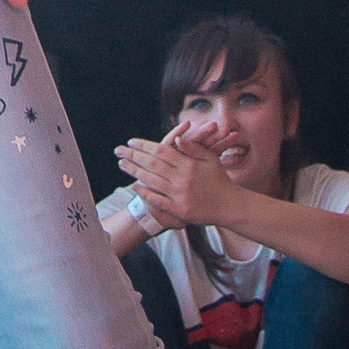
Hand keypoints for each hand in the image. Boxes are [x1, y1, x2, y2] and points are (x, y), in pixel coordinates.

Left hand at [115, 133, 244, 232]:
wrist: (230, 206)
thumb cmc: (220, 180)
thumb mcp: (210, 159)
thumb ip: (193, 148)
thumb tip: (176, 138)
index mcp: (189, 164)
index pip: (161, 151)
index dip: (145, 146)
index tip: (132, 141)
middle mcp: (182, 179)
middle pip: (152, 165)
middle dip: (134, 156)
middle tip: (119, 150)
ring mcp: (179, 195)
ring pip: (152, 181)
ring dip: (135, 172)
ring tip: (122, 164)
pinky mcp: (179, 210)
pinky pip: (157, 200)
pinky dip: (145, 193)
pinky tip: (134, 186)